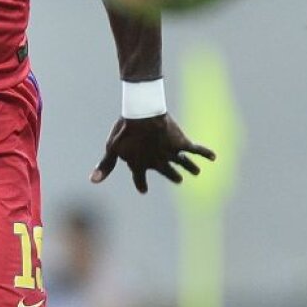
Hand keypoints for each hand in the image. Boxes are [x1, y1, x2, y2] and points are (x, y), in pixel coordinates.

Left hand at [90, 114, 215, 193]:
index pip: (139, 178)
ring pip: (182, 163)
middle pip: (166, 171)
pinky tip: (214, 157)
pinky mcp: (181, 143)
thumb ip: (105, 166)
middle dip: (172, 176)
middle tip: (178, 179)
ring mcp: (170, 153)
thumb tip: (92, 181)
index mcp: (140, 165)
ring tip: (195, 172)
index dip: (141, 184)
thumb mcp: (112, 149)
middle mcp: (157, 162)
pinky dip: (205, 153)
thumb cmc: (124, 132)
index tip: (143, 190)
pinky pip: (196, 149)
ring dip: (189, 168)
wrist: (143, 116)